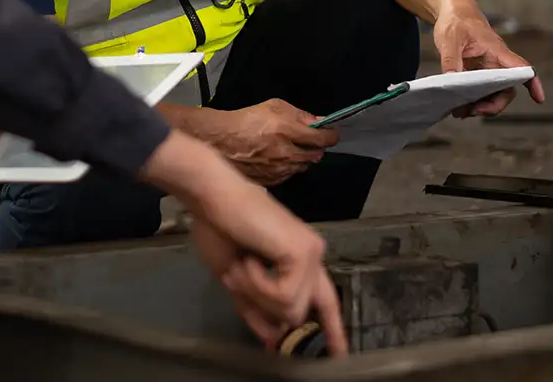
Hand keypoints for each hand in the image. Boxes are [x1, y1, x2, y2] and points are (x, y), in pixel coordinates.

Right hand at [142, 132, 347, 354]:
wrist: (213, 199)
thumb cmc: (220, 230)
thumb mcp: (236, 281)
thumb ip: (255, 308)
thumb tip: (273, 338)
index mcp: (298, 262)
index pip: (323, 301)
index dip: (332, 328)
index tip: (339, 353)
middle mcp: (313, 257)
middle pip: (299, 311)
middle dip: (263, 305)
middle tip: (238, 274)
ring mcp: (312, 253)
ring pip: (291, 309)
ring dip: (256, 293)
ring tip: (241, 264)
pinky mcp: (304, 253)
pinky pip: (283, 296)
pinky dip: (258, 284)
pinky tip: (249, 259)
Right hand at [209, 99, 336, 186]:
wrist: (219, 141)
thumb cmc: (245, 120)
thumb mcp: (274, 106)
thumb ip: (299, 114)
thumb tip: (319, 122)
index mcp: (287, 130)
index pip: (321, 139)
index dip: (331, 136)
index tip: (332, 134)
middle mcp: (285, 153)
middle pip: (315, 156)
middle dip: (316, 148)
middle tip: (311, 141)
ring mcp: (278, 170)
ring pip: (302, 167)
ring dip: (302, 159)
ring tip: (291, 149)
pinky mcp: (270, 182)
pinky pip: (288, 176)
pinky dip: (288, 168)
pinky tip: (279, 160)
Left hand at [433, 0, 545, 116]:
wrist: (452, 13)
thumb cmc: (457, 21)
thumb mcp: (450, 39)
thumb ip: (451, 60)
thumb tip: (451, 81)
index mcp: (497, 51)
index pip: (520, 68)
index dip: (532, 83)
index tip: (539, 99)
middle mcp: (495, 63)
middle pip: (506, 89)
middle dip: (494, 105)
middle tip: (474, 111)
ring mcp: (486, 70)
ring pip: (493, 94)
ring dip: (480, 106)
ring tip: (460, 112)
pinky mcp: (476, 75)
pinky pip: (479, 92)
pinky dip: (471, 102)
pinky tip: (458, 108)